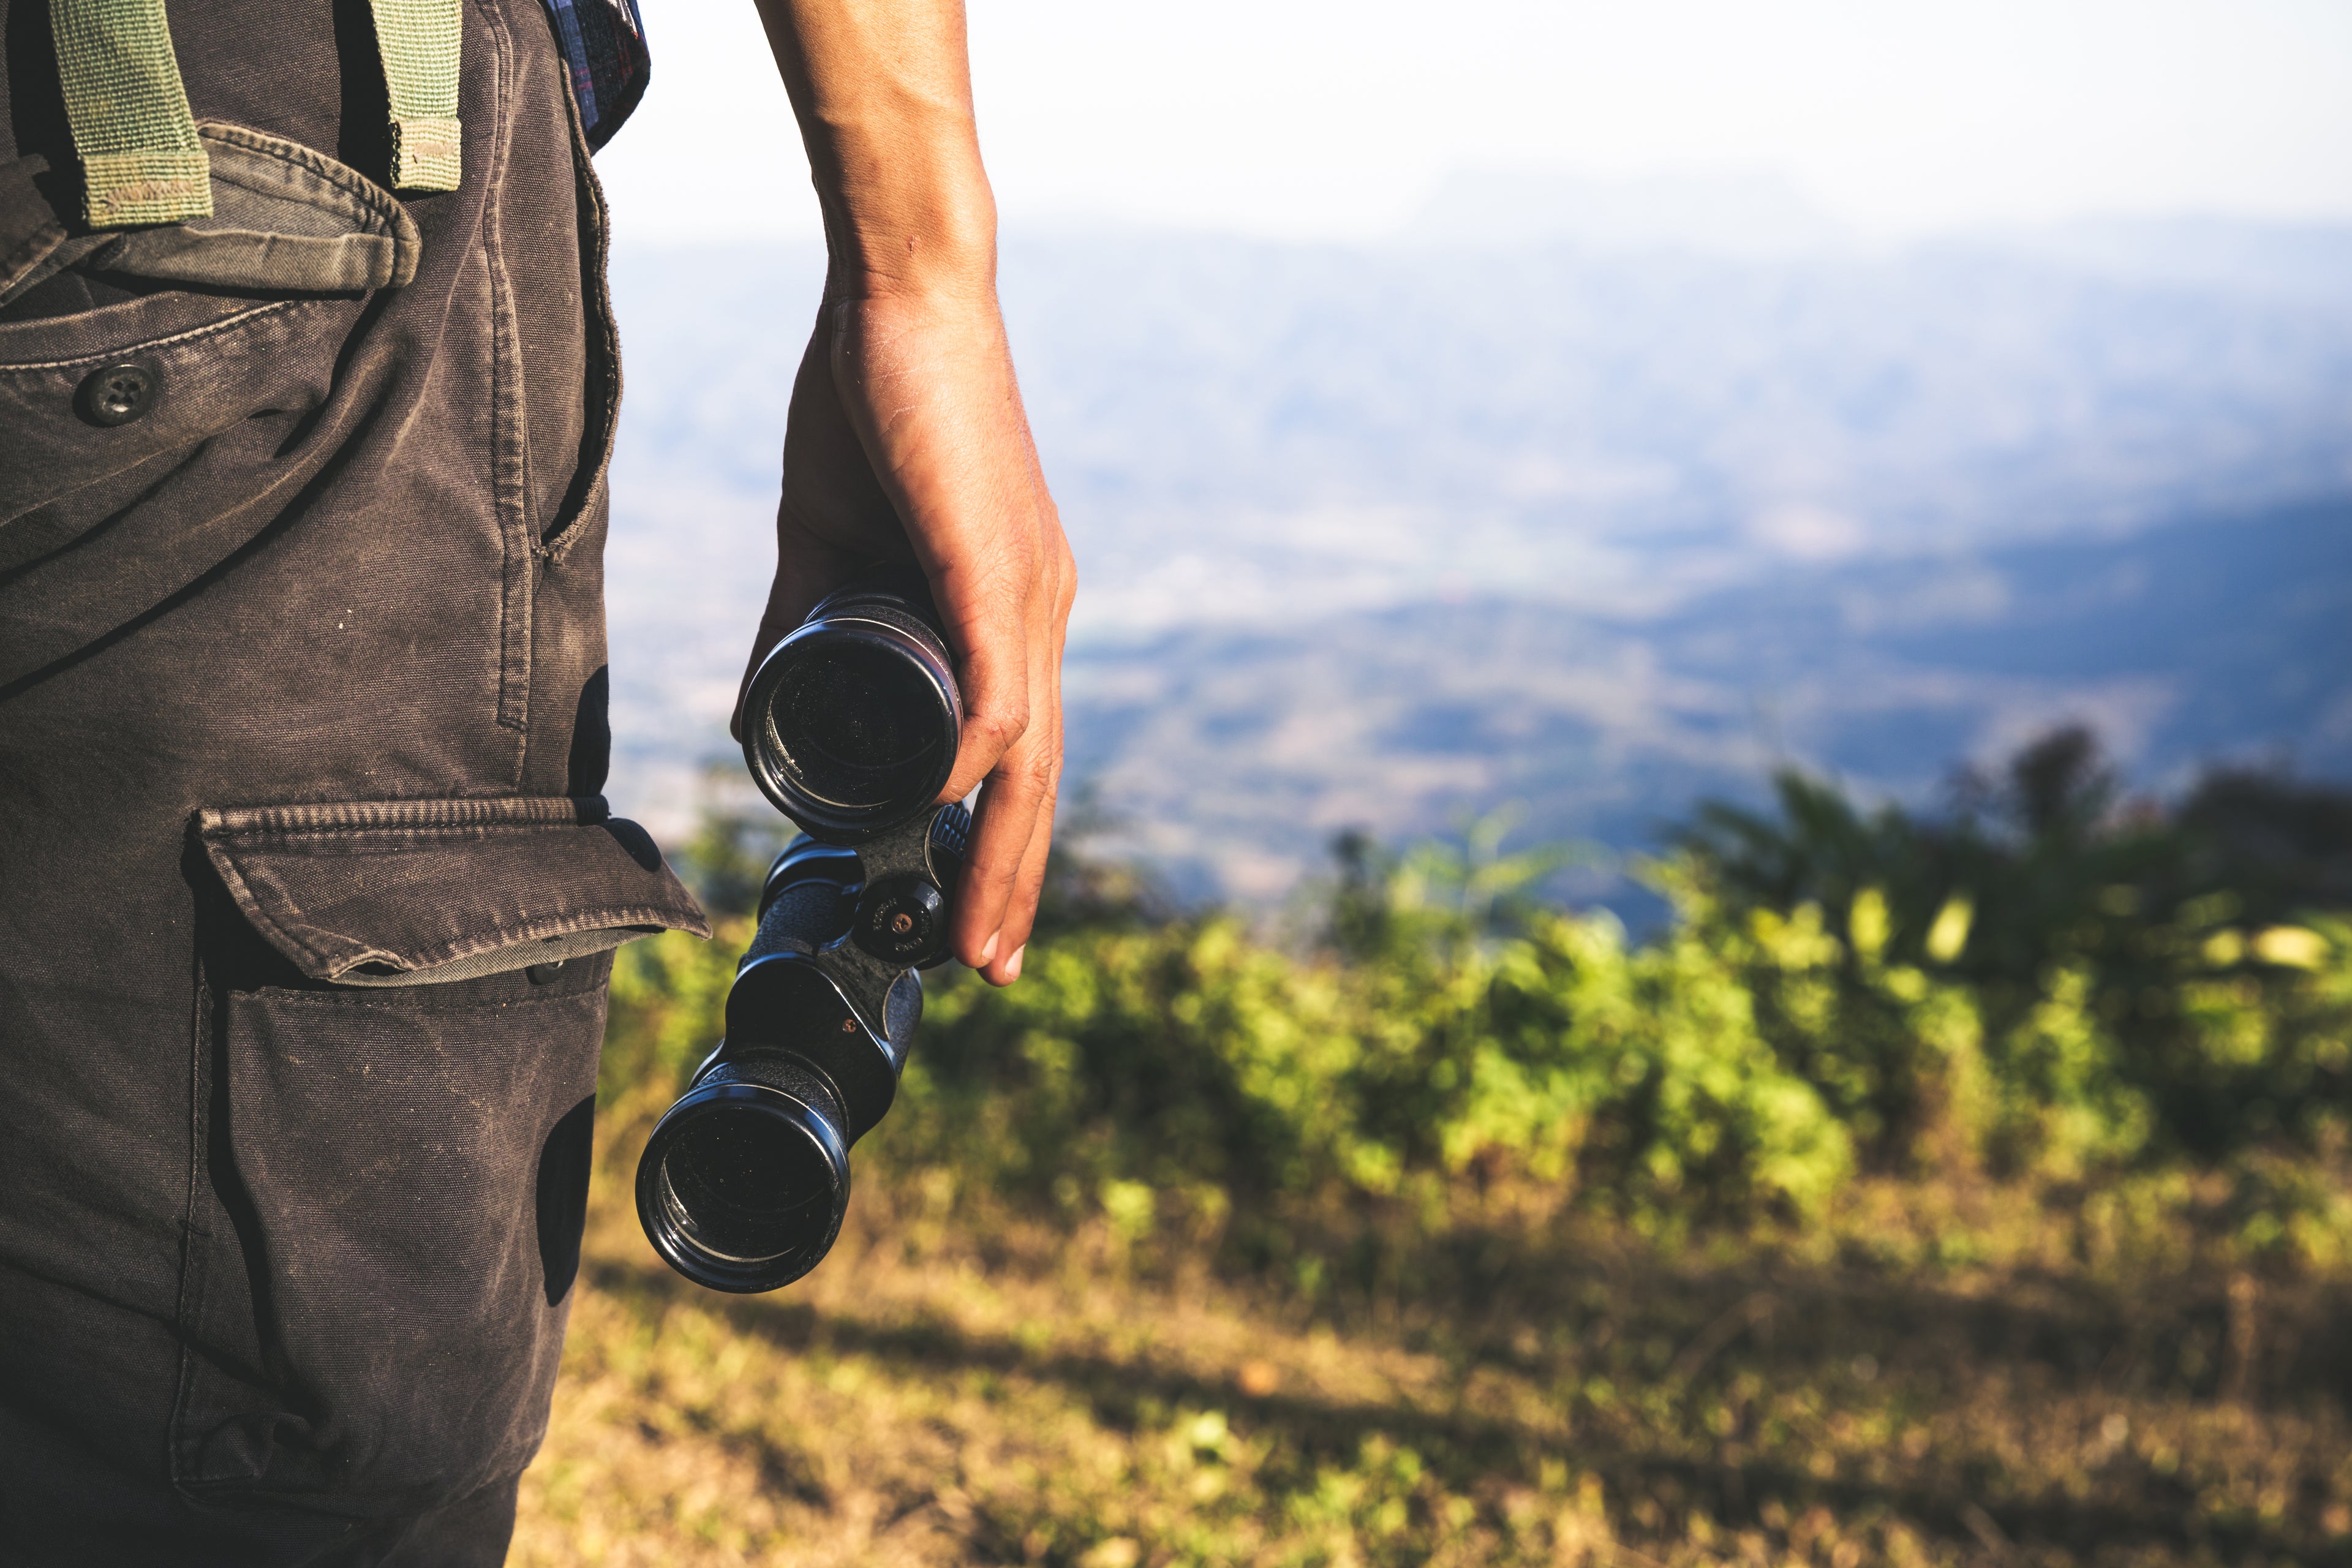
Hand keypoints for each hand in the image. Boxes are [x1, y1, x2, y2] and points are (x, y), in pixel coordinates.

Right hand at [734, 286, 1075, 986]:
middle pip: (1038, 777)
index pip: (1019, 751)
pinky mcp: (999, 569)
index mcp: (1009, 610)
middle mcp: (1038, 614)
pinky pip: (997, 693)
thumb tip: (765, 705)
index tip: (967, 908)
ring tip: (977, 937)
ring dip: (1004, 854)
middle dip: (1012, 878)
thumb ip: (801, 626)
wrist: (900, 295)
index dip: (999, 837)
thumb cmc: (871, 405)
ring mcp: (1029, 595)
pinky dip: (968, 763)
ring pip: (1028, 757)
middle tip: (989, 962)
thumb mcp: (826, 544)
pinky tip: (934, 817)